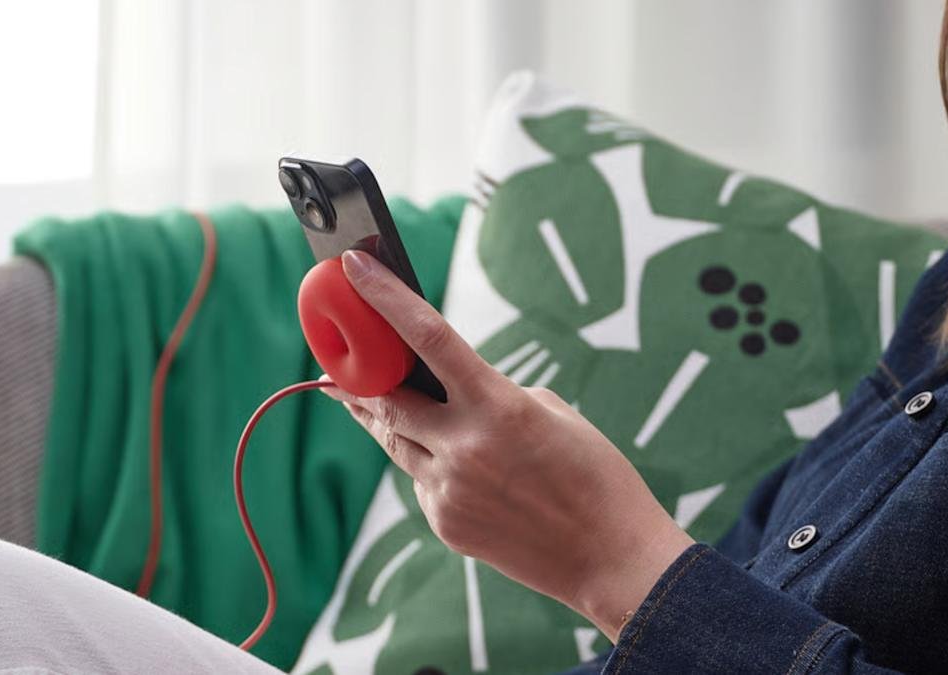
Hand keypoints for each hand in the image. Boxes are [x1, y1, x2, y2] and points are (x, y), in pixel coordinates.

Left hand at [325, 250, 693, 640]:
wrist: (612, 558)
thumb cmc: (595, 476)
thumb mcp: (551, 414)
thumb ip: (492, 396)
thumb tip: (448, 393)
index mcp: (498, 405)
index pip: (428, 335)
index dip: (385, 297)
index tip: (353, 265)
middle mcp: (464, 446)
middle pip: (388, 397)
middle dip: (359, 377)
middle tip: (336, 362)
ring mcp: (449, 489)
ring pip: (394, 442)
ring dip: (378, 417)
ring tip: (354, 399)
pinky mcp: (445, 523)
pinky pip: (420, 481)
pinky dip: (425, 465)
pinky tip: (444, 463)